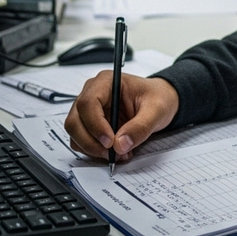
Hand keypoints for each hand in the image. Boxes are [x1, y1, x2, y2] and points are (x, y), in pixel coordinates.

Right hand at [64, 72, 179, 162]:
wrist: (161, 102)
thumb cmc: (158, 97)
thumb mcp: (157, 110)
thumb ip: (140, 127)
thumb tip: (120, 145)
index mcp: (107, 81)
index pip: (88, 103)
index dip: (95, 125)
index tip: (110, 141)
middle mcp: (92, 93)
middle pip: (75, 121)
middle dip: (91, 142)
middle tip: (112, 153)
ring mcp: (88, 110)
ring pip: (76, 134)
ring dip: (93, 149)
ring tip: (119, 153)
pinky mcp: (90, 124)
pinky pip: (82, 142)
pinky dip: (95, 151)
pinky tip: (116, 151)